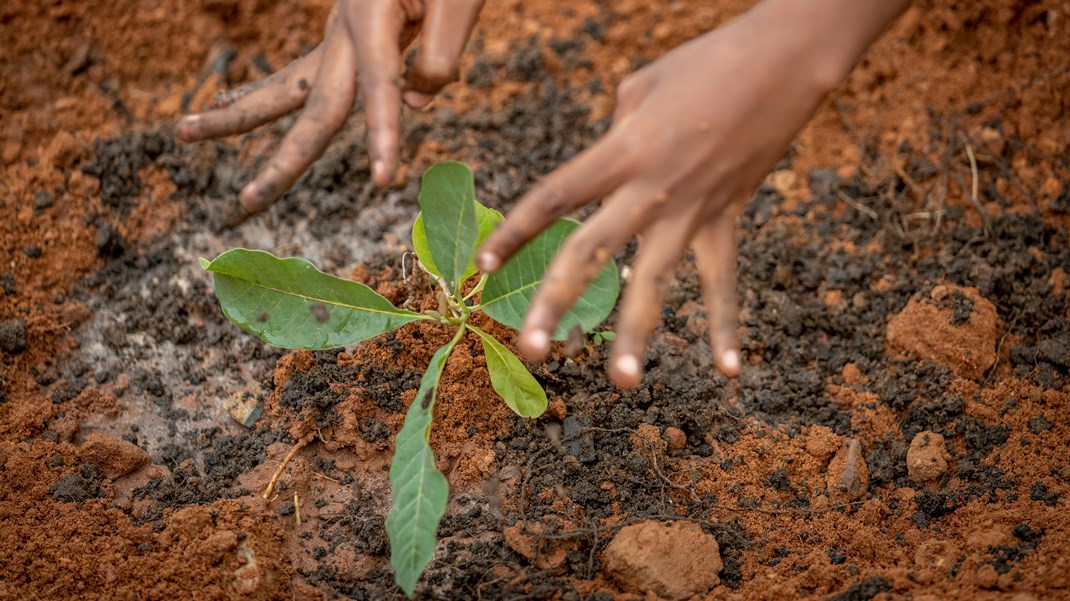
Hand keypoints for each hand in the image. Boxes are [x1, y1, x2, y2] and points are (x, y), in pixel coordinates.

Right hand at [175, 0, 482, 223]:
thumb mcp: (457, 2)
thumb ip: (441, 53)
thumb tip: (412, 103)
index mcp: (373, 18)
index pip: (380, 88)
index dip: (383, 134)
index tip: (385, 181)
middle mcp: (344, 32)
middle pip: (310, 105)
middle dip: (282, 159)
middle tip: (247, 202)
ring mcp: (335, 36)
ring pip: (283, 86)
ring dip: (235, 115)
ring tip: (182, 132)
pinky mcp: (338, 39)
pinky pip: (294, 75)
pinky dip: (257, 92)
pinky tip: (224, 102)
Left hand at [476, 0, 909, 388]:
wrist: (785, 62)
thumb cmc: (703, 62)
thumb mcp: (639, 89)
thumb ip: (611, 139)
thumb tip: (604, 177)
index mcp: (621, 150)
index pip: (555, 198)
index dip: (515, 233)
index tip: (483, 268)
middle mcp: (651, 188)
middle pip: (592, 253)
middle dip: (556, 303)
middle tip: (531, 351)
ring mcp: (692, 210)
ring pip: (657, 281)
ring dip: (637, 335)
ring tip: (621, 384)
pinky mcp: (728, 219)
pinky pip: (722, 281)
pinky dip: (726, 326)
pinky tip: (729, 372)